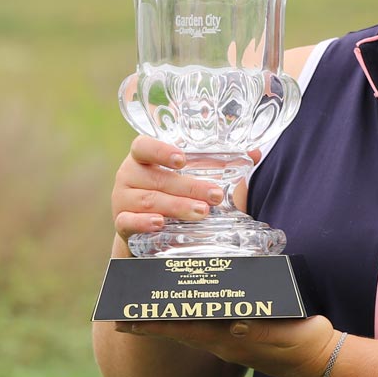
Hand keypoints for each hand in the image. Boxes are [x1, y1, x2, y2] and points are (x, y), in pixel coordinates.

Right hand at [111, 135, 225, 245]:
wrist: (147, 230)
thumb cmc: (172, 194)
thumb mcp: (190, 177)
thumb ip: (219, 164)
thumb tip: (256, 153)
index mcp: (142, 158)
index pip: (143, 146)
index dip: (160, 151)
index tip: (182, 159)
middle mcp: (128, 175)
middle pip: (157, 179)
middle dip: (189, 187)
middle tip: (214, 196)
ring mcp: (122, 200)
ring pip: (149, 201)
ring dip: (177, 206)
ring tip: (201, 212)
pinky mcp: (121, 223)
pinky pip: (128, 221)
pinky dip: (143, 223)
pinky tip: (159, 223)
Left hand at [115, 314, 339, 376]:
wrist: (320, 361)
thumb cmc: (300, 345)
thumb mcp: (278, 335)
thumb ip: (256, 330)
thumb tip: (233, 323)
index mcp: (226, 340)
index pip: (181, 329)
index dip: (152, 324)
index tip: (122, 320)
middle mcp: (222, 343)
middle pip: (178, 329)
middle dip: (150, 322)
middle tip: (120, 313)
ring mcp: (230, 342)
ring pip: (190, 328)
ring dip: (167, 319)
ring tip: (144, 308)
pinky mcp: (242, 338)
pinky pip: (207, 327)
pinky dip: (191, 317)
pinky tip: (189, 309)